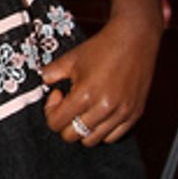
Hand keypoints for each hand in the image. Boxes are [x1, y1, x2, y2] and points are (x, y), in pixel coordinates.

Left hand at [41, 9, 161, 146]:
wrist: (135, 38)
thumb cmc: (103, 47)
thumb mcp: (71, 58)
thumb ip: (51, 73)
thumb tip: (42, 82)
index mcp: (85, 94)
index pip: (57, 123)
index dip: (51, 111)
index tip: (58, 96)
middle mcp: (104, 107)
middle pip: (72, 135)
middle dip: (65, 122)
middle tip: (69, 104)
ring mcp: (121, 113)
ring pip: (93, 140)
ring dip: (84, 128)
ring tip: (85, 109)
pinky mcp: (134, 114)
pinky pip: (113, 137)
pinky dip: (103, 130)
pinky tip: (100, 113)